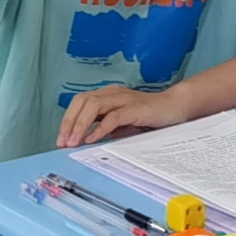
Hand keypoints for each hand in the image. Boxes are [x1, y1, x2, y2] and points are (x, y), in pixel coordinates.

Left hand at [58, 81, 195, 146]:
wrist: (175, 108)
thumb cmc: (148, 117)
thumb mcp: (122, 124)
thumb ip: (105, 128)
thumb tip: (84, 140)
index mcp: (107, 95)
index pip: (80, 102)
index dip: (68, 119)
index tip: (61, 139)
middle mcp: (112, 93)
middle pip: (82, 101)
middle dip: (69, 122)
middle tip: (62, 142)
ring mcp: (123, 99)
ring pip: (94, 106)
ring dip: (80, 125)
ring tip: (73, 142)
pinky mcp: (135, 108)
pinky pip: (113, 116)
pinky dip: (100, 128)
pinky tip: (92, 138)